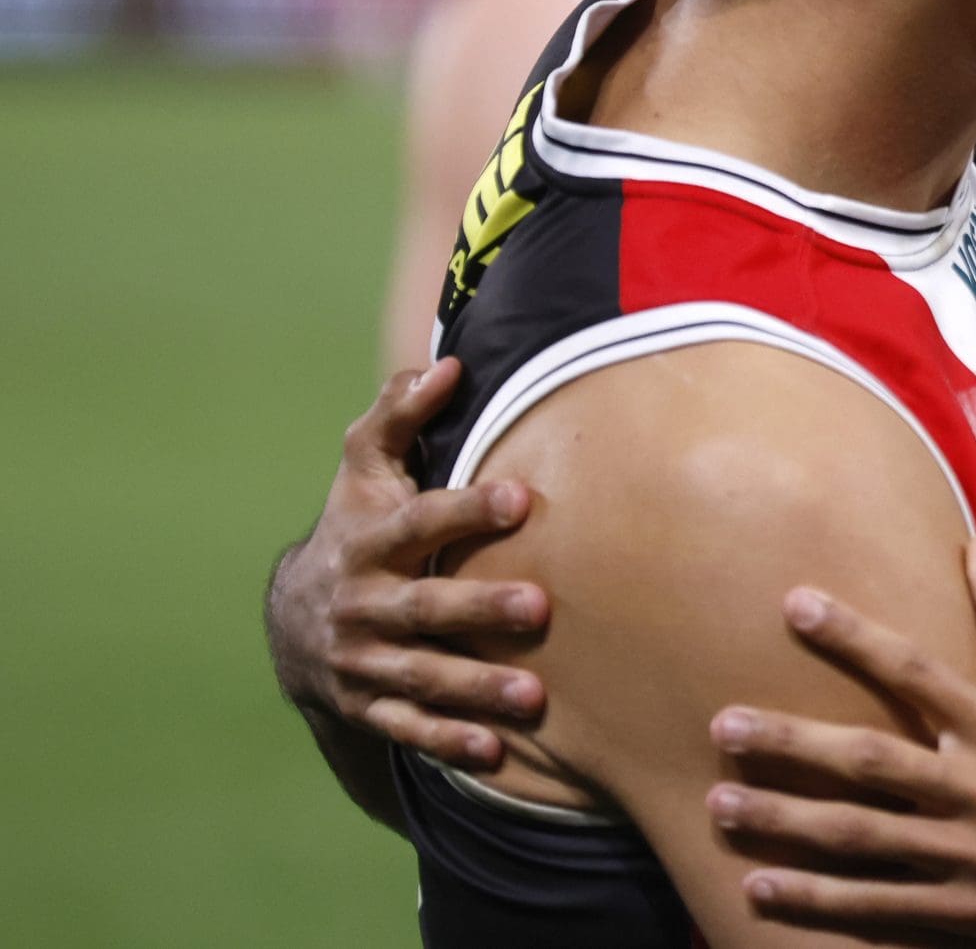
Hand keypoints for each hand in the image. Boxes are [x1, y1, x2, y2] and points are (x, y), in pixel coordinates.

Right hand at [266, 358, 550, 769]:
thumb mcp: (365, 468)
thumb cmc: (356, 526)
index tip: (521, 498)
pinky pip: (408, 730)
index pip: (418, 522)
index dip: (465, 510)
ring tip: (534, 697)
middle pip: (422, 609)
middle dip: (478, 610)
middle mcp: (361, 605)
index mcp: (368, 541)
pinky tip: (496, 753)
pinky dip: (447, 743)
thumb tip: (447, 363)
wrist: (293, 621)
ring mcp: (362, 662)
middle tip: (541, 608)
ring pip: (419, 678)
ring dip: (474, 689)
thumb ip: (399, 414)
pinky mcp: (368, 707)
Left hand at [708, 534, 975, 947]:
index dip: (855, 637)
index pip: (919, 672)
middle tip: (724, 724)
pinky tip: (759, 888)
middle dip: (793, 741)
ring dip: (787, 820)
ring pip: (863, 839)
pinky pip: (878, 910)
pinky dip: (817, 901)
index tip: (795, 605)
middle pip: (874, 762)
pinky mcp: (965, 917)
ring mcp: (971, 860)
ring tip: (721, 801)